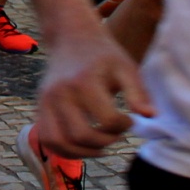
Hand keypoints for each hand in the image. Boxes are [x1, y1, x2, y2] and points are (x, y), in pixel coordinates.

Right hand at [32, 26, 154, 158]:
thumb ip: (139, 92)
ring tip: (100, 145)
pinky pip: (47, 139)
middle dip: (105, 141)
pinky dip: (63, 150)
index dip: (124, 126)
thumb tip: (149, 116)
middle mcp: (60, 92)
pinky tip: (83, 146)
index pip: (106, 120)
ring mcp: (46, 101)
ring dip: (82, 152)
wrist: (71, 37)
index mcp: (84, 82)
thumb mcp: (126, 67)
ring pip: (59, 143)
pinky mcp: (40, 107)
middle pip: (81, 135)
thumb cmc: (104, 56)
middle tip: (116, 133)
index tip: (130, 119)